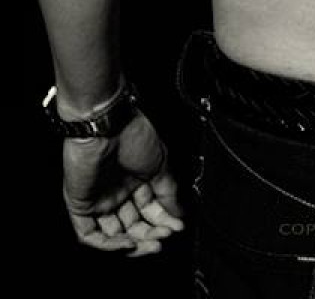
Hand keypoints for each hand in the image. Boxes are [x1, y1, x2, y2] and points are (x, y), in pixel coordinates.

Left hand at [63, 111, 183, 255]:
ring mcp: (98, 199)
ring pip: (114, 234)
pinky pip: (91, 235)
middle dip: (151, 234)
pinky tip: (129, 242)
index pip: (149, 210)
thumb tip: (178, 214)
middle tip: (165, 236)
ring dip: (134, 243)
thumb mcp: (161, 164)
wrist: (107, 125)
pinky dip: (110, 244)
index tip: (177, 226)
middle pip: (133, 225)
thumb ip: (169, 192)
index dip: (163, 221)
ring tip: (152, 242)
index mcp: (135, 179)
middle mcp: (117, 191)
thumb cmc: (133, 134)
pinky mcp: (80, 205)